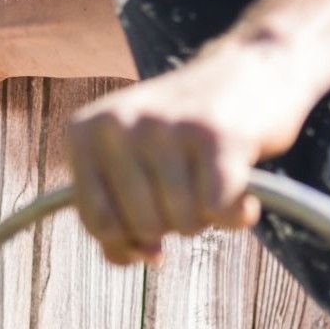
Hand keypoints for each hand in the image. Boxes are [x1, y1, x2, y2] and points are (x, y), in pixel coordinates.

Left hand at [67, 39, 311, 265]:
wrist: (246, 70)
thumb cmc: (180, 132)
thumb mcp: (130, 163)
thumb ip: (117, 215)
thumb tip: (140, 258)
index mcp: (83, 132)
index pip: (95, 221)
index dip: (126, 241)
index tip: (148, 232)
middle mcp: (116, 124)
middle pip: (142, 227)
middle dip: (172, 224)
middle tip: (187, 188)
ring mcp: (164, 127)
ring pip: (182, 221)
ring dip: (206, 217)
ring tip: (208, 179)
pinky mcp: (214, 135)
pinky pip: (219, 210)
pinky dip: (235, 213)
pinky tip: (240, 187)